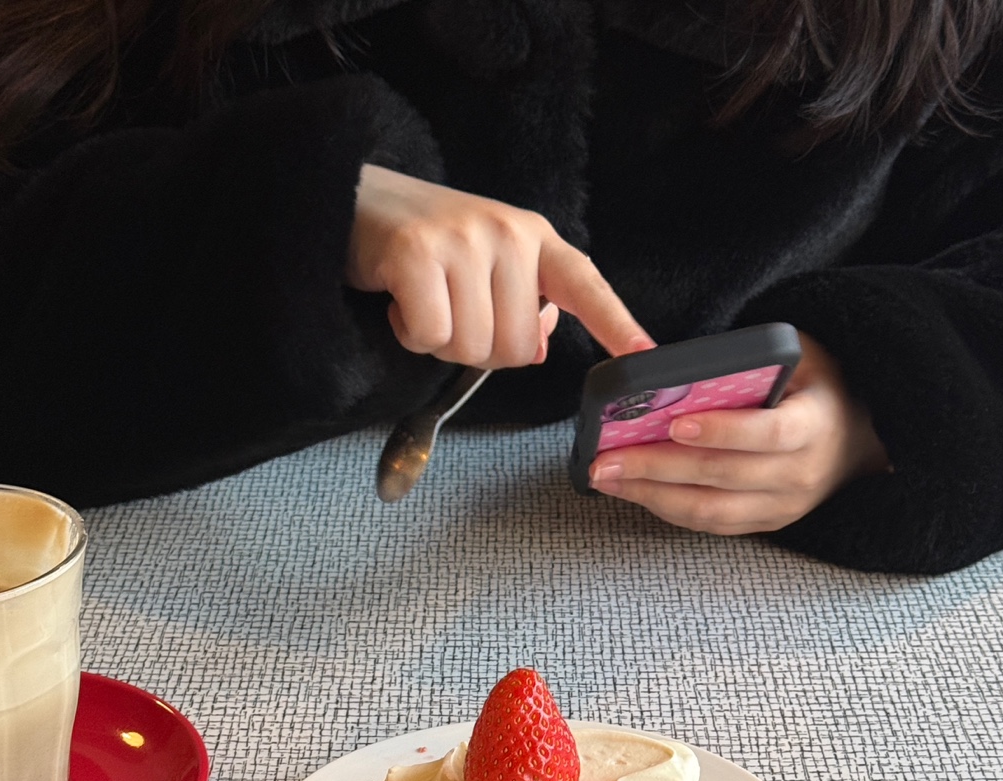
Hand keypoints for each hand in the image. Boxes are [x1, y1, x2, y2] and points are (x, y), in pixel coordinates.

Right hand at [347, 165, 651, 367]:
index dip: (616, 324)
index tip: (646, 357)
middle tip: (450, 312)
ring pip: (473, 350)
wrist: (356, 202)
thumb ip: (521, 305)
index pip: (584, 284)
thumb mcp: (486, 264)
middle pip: (518, 350)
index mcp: (534, 237)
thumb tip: (541, 346)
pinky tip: (399, 302)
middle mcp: (507, 233)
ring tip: (424, 302)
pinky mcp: (417, 254)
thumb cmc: (426, 245)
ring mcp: (463, 240)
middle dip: (480, 350)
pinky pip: (431, 336)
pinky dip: (411, 335)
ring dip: (441, 344)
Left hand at [588, 333, 889, 532]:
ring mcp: (782, 507)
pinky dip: (667, 508)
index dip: (721, 431)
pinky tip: (634, 489)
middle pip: (722, 477)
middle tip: (608, 458)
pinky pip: (710, 524)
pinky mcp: (764, 524)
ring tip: (608, 478)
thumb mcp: (802, 358)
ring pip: (710, 511)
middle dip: (657, 468)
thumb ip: (755, 362)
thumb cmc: (817, 388)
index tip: (674, 424)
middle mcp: (799, 476)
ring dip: (652, 495)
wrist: (858, 439)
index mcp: (814, 427)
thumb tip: (681, 373)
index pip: (766, 434)